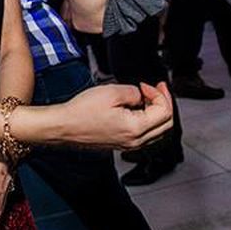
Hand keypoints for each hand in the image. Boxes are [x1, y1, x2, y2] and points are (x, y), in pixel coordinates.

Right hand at [58, 82, 173, 148]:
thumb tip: (141, 96)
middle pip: (166, 125)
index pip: (164, 112)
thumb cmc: (82, 111)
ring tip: (147, 98)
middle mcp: (135, 141)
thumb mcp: (112, 92)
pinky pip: (145, 135)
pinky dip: (148, 121)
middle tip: (156, 89)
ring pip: (157, 131)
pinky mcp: (122, 144)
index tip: (146, 85)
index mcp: (135, 128)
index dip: (159, 93)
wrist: (64, 126)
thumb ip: (134, 92)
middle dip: (163, 103)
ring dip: (157, 112)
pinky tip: (137, 109)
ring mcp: (129, 145)